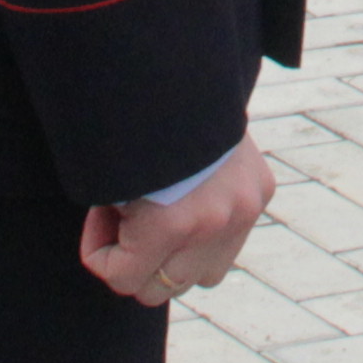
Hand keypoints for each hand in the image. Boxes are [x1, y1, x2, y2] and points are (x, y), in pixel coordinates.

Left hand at [82, 136, 276, 308]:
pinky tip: (190, 200)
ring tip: (160, 216)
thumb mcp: (111, 180)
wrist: (179, 73)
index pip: (123, 281)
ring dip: (176, 257)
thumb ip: (120, 230)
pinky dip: (207, 235)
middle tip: (127, 218)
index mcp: (170, 224)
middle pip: (160, 290)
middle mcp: (214, 226)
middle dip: (136, 261)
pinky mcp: (262, 195)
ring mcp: (243, 212)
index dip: (100, 251)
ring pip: (202, 278)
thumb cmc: (129, 127)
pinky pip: (228, 245)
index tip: (101, 215)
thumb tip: (125, 274)